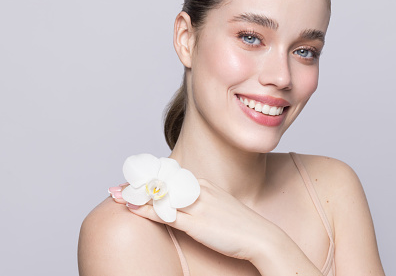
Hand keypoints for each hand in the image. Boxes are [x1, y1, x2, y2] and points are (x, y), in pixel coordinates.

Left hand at [108, 179, 284, 260]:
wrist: (261, 236)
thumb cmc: (242, 225)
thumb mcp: (222, 206)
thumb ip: (204, 202)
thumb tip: (187, 206)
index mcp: (205, 184)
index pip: (171, 177)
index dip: (149, 178)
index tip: (134, 179)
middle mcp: (199, 190)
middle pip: (161, 183)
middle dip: (137, 184)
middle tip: (117, 186)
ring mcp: (197, 206)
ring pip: (160, 196)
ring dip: (136, 195)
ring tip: (116, 194)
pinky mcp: (196, 223)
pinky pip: (165, 214)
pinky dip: (146, 210)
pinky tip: (132, 207)